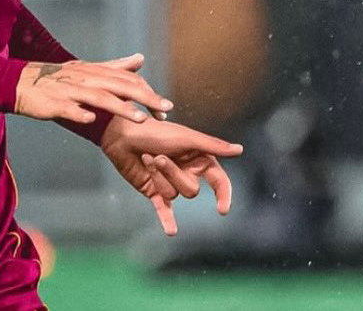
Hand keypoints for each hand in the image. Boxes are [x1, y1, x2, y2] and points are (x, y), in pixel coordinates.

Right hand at [13, 55, 172, 125]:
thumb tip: (140, 59)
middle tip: (164, 111)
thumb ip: (115, 66)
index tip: (166, 108)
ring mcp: (69, 91)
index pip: (128, 80)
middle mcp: (85, 78)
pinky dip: (80, 113)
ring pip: (98, 97)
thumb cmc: (57, 79)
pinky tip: (91, 119)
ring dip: (119, 107)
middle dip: (144, 98)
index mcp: (95, 71)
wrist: (20, 82)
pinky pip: (68, 109)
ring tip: (139, 118)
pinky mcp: (53, 104)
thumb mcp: (88, 70)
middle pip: (119, 86)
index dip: (148, 92)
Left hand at [100, 115, 242, 235]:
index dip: (223, 195)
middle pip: (191, 190)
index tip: (222, 209)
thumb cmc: (154, 131)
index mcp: (198, 159)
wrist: (122, 135)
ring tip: (147, 159)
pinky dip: (167, 220)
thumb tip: (240, 150)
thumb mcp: (185, 137)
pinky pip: (164, 209)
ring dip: (159, 178)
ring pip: (174, 195)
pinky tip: (171, 232)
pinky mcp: (153, 191)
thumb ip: (212, 146)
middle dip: (174, 174)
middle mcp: (186, 172)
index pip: (219, 181)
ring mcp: (170, 183)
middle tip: (158, 156)